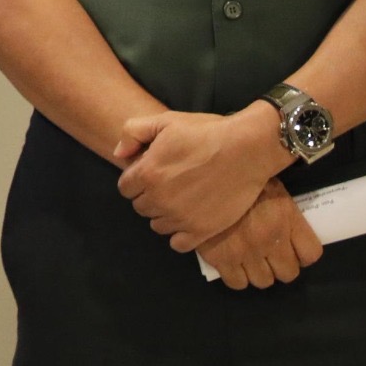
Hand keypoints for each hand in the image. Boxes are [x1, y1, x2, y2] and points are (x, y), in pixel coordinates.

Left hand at [113, 107, 287, 249]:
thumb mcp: (165, 121)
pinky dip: (180, 235)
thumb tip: (118, 155)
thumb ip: (133, 133)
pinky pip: (179, 244)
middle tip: (170, 184)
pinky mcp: (203, 230)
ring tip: (181, 199)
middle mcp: (160, 199)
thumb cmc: (206, 132)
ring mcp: (181, 217)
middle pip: (141, 207)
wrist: (247, 148)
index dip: (136, 180)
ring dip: (164, 215)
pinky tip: (189, 219)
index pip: (125, 188)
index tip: (152, 173)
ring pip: (157, 225)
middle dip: (149, 196)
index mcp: (147, 173)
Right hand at [195, 181, 323, 289]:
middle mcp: (270, 239)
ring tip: (250, 260)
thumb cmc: (239, 177)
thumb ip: (284, 211)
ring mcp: (245, 251)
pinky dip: (236, 276)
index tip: (293, 250)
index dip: (302, 255)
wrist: (202, 174)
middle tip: (270, 256)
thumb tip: (289, 226)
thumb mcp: (270, 186)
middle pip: (288, 273)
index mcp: (285, 218)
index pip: (310, 254)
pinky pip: (237, 283)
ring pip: (263, 281)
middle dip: (281, 266)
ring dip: (259, 272)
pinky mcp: (219, 257)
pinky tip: (232, 263)